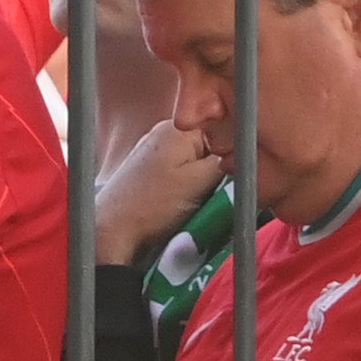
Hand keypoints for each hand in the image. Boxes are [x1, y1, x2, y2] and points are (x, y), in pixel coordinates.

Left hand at [92, 118, 228, 265]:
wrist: (110, 233)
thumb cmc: (153, 206)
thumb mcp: (200, 181)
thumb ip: (230, 160)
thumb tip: (250, 151)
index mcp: (178, 128)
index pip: (225, 131)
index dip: (235, 156)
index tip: (232, 179)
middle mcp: (164, 133)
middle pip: (210, 146)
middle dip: (218, 168)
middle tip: (213, 192)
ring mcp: (153, 151)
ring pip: (195, 161)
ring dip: (202, 181)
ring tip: (193, 200)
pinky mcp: (146, 171)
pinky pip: (178, 172)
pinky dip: (184, 186)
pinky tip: (178, 202)